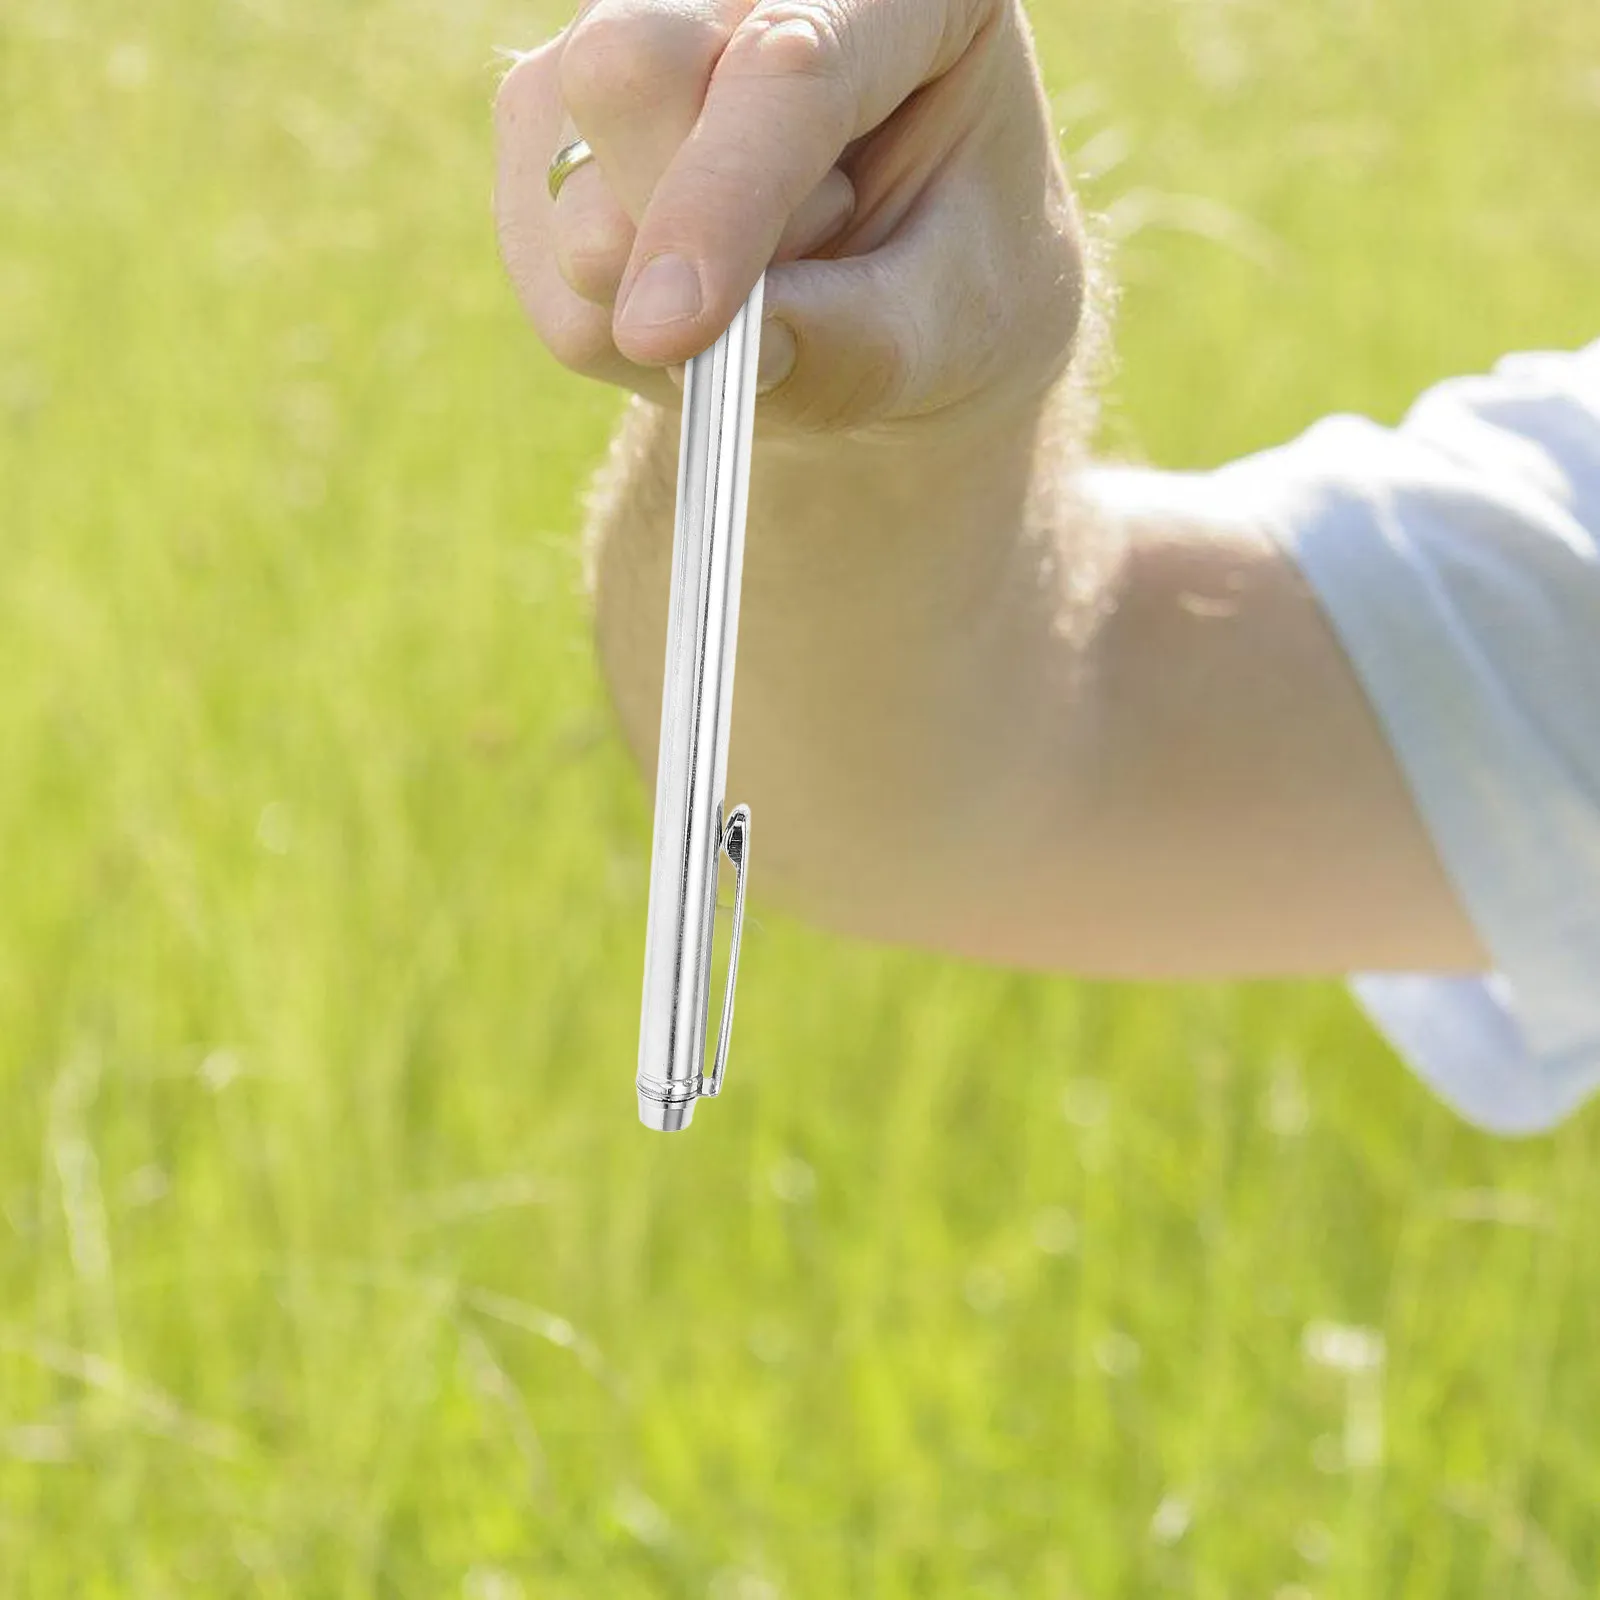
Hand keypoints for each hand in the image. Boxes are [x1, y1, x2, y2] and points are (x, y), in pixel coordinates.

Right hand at [495, 0, 1086, 433]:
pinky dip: (613, 329)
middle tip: (768, 319)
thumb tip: (727, 355)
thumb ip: (857, 347)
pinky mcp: (550, 120)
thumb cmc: (947, 296)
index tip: (672, 336)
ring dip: (652, 293)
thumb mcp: (948, 336)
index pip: (787, 66)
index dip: (724, 198)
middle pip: (629, 68)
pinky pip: (538, 260)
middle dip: (674, 227)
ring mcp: (627, 34)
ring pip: (565, 169)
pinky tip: (697, 305)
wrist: (897, 309)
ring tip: (765, 294)